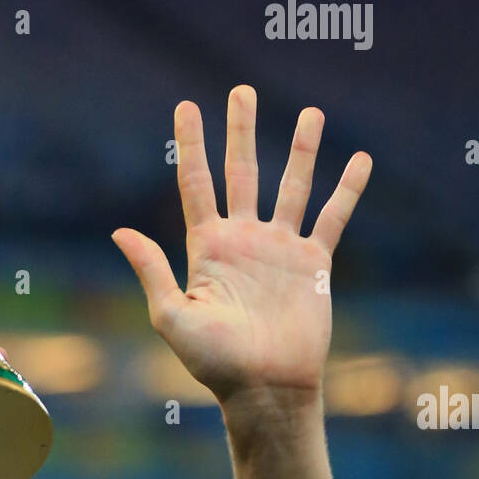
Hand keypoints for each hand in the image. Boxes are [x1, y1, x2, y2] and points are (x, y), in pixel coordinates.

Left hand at [111, 85, 371, 404]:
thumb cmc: (214, 362)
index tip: (186, 107)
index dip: (191, 145)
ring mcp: (280, 249)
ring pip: (292, 186)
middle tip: (241, 90)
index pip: (196, 183)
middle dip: (241, 132)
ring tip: (309, 112)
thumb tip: (120, 231)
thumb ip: (152, 271)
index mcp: (208, 247)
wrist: (265, 389)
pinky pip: (332, 218)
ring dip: (300, 149)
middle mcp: (244, 240)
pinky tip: (359, 160)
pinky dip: (347, 190)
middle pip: (242, 172)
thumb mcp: (172, 316)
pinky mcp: (314, 264)